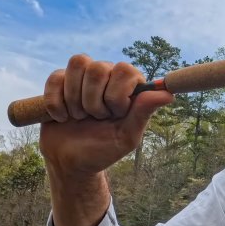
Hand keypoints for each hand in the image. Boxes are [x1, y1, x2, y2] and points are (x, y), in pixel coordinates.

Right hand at [39, 54, 173, 176]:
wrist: (70, 162)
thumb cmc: (102, 150)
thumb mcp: (126, 137)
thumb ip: (143, 114)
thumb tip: (169, 94)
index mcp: (129, 87)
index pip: (125, 70)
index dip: (116, 95)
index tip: (115, 115)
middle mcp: (108, 77)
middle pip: (99, 68)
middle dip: (94, 101)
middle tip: (95, 119)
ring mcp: (83, 77)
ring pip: (78, 64)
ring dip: (75, 98)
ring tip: (79, 117)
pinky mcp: (59, 82)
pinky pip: (55, 77)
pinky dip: (56, 102)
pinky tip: (62, 117)